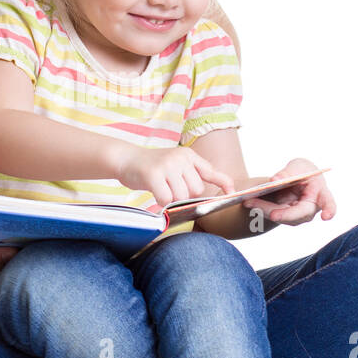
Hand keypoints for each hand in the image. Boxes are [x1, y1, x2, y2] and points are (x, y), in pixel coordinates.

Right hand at [117, 146, 234, 206]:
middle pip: (196, 189)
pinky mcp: (153, 174)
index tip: (231, 192)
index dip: (223, 182)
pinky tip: (155, 193)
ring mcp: (167, 165)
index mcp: (188, 155)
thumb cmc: (151, 167)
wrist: (126, 159)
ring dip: (172, 199)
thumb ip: (190, 175)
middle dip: (185, 196)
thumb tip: (203, 195)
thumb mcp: (174, 164)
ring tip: (162, 189)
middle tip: (171, 189)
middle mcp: (180, 158)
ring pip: (182, 195)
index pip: (210, 171)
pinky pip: (166, 198)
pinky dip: (161, 201)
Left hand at [243, 157, 335, 226]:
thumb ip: (288, 172)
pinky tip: (248, 201)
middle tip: (272, 214)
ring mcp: (297, 215)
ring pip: (282, 216)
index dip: (329, 210)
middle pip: (299, 214)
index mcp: (321, 194)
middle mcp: (310, 208)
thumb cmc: (301, 171)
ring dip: (265, 210)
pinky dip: (260, 208)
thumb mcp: (297, 166)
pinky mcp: (284, 216)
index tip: (326, 217)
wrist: (294, 177)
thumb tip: (275, 180)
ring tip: (249, 201)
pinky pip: (272, 213)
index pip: (328, 203)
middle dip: (284, 214)